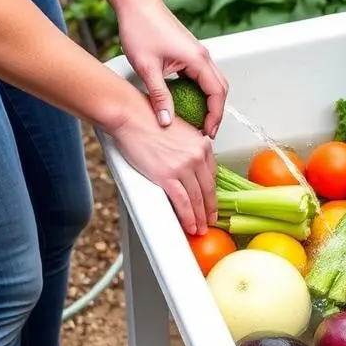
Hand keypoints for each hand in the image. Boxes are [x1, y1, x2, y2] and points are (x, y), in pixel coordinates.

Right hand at [111, 97, 217, 233]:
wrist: (131, 117)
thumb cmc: (148, 120)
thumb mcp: (179, 132)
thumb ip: (188, 148)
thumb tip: (188, 165)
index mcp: (202, 144)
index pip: (213, 174)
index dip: (213, 192)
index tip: (211, 201)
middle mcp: (197, 155)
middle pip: (208, 189)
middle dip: (210, 209)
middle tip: (210, 220)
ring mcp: (184, 166)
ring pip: (197, 199)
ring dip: (200, 218)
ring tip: (200, 228)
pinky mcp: (167, 176)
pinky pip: (183, 202)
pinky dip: (188, 217)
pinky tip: (190, 225)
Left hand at [118, 0, 228, 137]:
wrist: (136, 4)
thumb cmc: (141, 28)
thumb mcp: (147, 68)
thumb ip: (160, 97)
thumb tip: (166, 122)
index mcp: (197, 59)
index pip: (217, 94)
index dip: (215, 116)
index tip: (207, 132)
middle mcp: (202, 56)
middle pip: (221, 89)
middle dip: (216, 112)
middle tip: (206, 131)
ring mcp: (197, 53)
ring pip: (213, 82)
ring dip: (210, 102)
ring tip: (198, 120)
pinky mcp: (189, 52)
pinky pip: (203, 76)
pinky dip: (201, 92)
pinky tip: (188, 102)